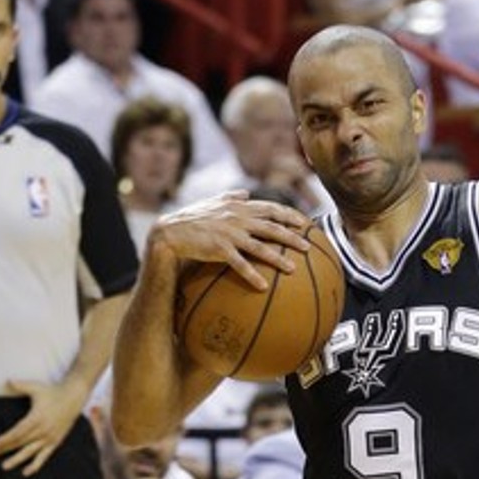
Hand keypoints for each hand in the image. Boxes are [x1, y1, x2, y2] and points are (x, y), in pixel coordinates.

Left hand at [0, 379, 85, 475]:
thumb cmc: (53, 391)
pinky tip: (26, 472)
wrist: (74, 397)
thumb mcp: (36, 387)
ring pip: (31, 451)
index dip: (5, 439)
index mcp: (37, 417)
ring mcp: (50, 437)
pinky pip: (44, 456)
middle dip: (5, 448)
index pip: (18, 432)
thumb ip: (21, 385)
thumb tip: (7, 381)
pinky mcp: (55, 442)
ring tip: (5, 466)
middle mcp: (43, 430)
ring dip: (17, 459)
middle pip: (21, 442)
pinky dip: (35, 465)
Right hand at [152, 191, 311, 289]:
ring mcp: (229, 234)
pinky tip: (263, 286)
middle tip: (308, 247)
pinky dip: (252, 275)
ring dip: (278, 258)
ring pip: (260, 246)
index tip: (305, 222)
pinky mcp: (219, 249)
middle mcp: (237, 218)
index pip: (270, 208)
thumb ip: (231, 196)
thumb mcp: (212, 201)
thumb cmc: (192, 217)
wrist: (170, 231)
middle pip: (272, 227)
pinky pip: (239, 264)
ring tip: (293, 268)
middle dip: (292, 236)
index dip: (289, 215)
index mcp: (238, 206)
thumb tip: (245, 192)